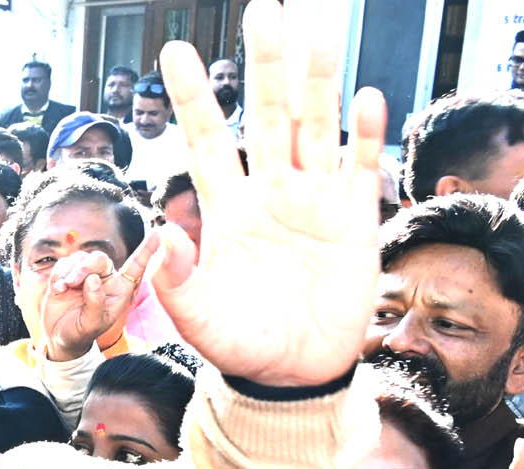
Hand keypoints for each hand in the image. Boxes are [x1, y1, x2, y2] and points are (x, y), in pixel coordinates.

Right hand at [39, 237, 162, 361]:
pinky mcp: (68, 275)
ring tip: (64, 288)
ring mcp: (86, 275)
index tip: (157, 234)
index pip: (135, 267)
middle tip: (72, 282)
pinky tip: (57, 289)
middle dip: (84, 268)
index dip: (146, 251)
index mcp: (119, 290)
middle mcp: (105, 279)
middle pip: (99, 258)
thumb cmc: (81, 332)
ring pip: (80, 259)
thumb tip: (92, 279)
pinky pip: (65, 263)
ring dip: (70, 272)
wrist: (60, 337)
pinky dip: (59, 274)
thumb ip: (95, 304)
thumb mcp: (91, 325)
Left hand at [149, 0, 385, 386]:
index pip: (208, 140)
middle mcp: (272, 193)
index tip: (174, 51)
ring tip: (315, 29)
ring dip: (318, 80)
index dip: (193, 97)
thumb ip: (175, 278)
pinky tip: (365, 95)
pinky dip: (364, 134)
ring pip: (317, 126)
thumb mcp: (197, 318)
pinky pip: (360, 167)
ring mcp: (316, 201)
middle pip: (270, 114)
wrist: (295, 377)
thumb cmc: (241, 346)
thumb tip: (158, 233)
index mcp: (228, 209)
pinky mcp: (355, 220)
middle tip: (263, 10)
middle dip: (266, 64)